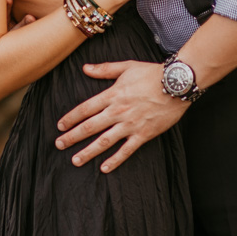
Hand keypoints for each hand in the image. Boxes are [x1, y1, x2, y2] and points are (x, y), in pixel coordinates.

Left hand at [56, 59, 183, 171]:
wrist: (177, 84)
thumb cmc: (152, 73)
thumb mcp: (126, 66)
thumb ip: (104, 69)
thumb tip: (84, 68)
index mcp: (112, 95)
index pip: (85, 108)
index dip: (71, 118)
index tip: (60, 126)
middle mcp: (118, 111)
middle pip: (90, 126)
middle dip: (72, 137)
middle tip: (59, 145)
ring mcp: (131, 124)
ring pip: (104, 141)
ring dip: (88, 152)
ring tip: (75, 160)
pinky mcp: (144, 134)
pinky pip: (126, 150)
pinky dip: (115, 160)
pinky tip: (104, 168)